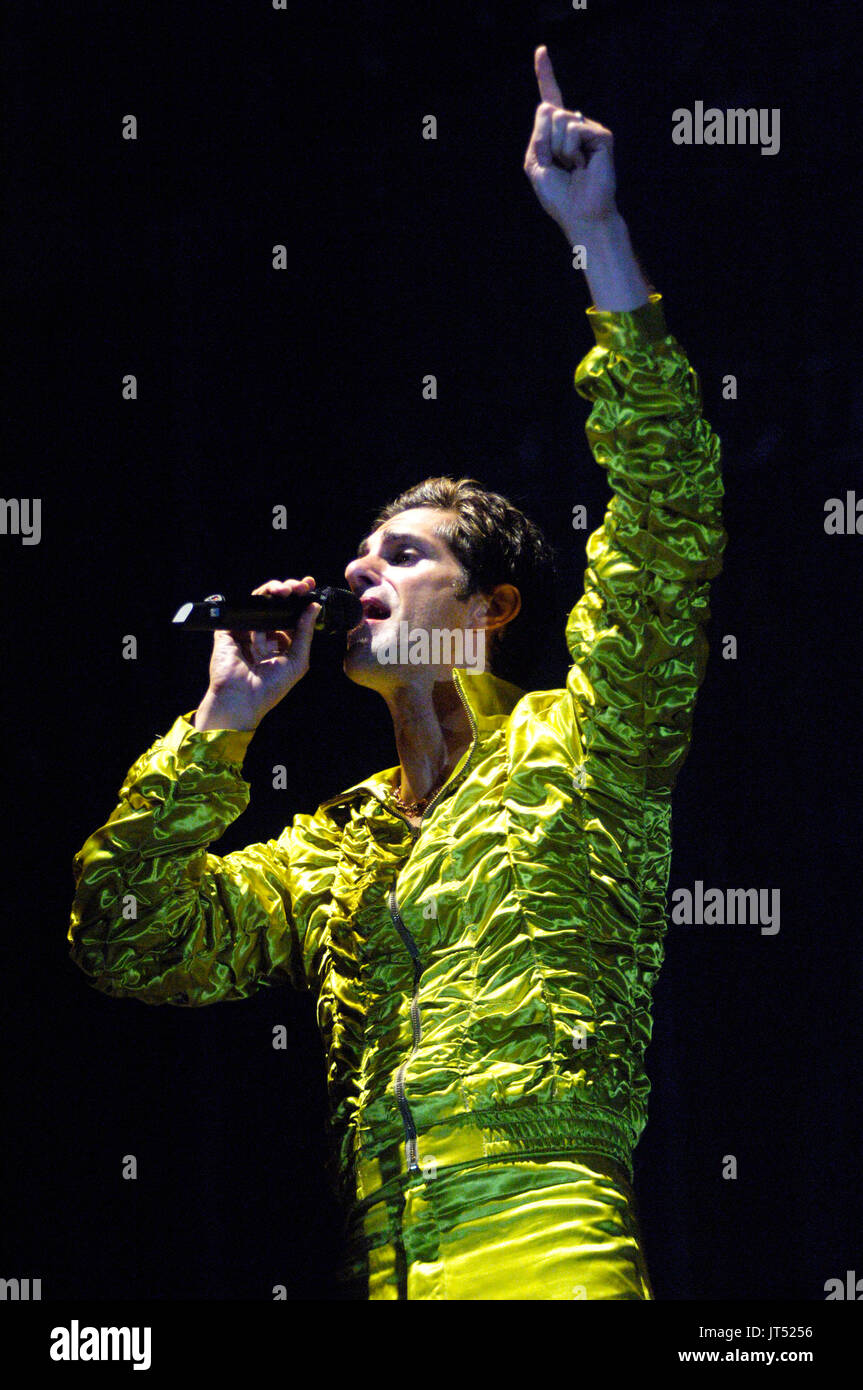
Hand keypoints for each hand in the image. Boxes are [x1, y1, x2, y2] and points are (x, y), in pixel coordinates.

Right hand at [194, 576, 321, 730]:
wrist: (242, 698)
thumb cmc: (272, 686)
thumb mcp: (298, 660)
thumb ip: (305, 632)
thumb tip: (314, 607)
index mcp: (280, 643)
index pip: (291, 615)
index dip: (300, 601)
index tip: (309, 586)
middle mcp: (263, 635)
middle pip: (276, 605)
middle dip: (289, 591)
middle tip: (299, 586)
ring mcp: (246, 631)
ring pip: (259, 602)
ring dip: (274, 591)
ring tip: (286, 590)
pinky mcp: (229, 630)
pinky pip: (242, 608)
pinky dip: (256, 600)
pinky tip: (269, 597)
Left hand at [524, 45, 618, 241]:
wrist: (581, 214)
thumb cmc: (559, 196)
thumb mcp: (536, 164)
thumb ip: (537, 135)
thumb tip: (550, 108)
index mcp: (556, 134)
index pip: (550, 100)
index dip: (545, 75)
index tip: (541, 50)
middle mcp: (574, 127)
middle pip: (547, 112)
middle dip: (545, 141)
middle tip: (559, 166)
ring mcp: (589, 130)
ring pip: (560, 120)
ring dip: (558, 148)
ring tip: (572, 167)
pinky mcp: (602, 135)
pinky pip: (574, 129)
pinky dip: (572, 150)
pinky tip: (582, 165)